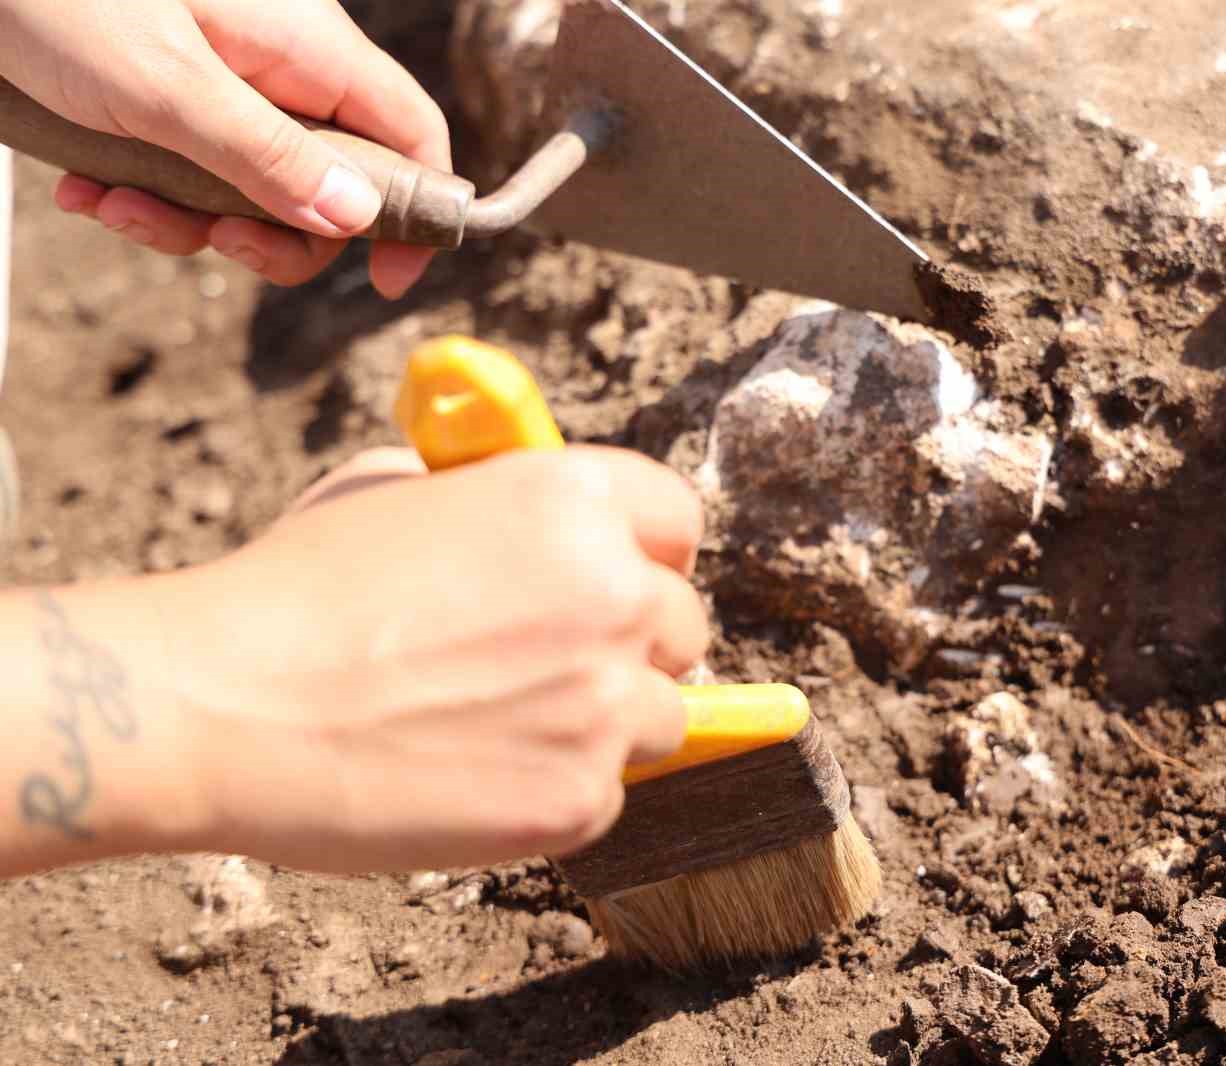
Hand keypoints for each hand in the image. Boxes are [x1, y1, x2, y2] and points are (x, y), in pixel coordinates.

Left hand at [0, 0, 450, 297]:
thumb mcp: (163, 86)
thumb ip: (265, 155)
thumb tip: (357, 219)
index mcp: (307, 49)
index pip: (412, 133)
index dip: (419, 208)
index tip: (388, 278)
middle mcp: (279, 67)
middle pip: (332, 183)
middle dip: (272, 233)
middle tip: (217, 242)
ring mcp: (225, 83)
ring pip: (251, 190)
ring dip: (186, 220)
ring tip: (112, 202)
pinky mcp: (169, 97)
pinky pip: (190, 171)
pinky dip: (145, 195)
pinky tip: (86, 186)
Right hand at [156, 445, 707, 872]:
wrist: (223, 705)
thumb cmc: (294, 588)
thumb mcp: (398, 488)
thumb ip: (493, 499)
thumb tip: (534, 524)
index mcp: (573, 499)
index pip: (678, 521)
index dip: (649, 552)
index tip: (623, 577)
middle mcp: (614, 593)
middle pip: (682, 625)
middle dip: (630, 643)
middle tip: (549, 665)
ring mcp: (605, 701)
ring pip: (658, 718)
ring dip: (600, 723)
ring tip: (496, 725)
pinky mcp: (579, 798)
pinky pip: (603, 794)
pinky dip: (551, 791)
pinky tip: (468, 776)